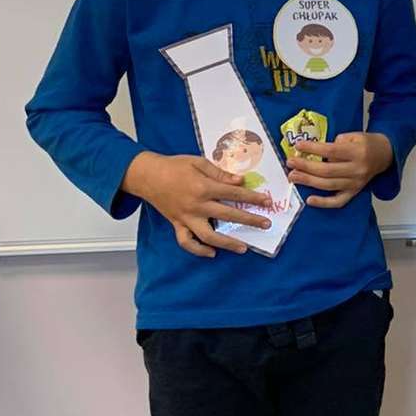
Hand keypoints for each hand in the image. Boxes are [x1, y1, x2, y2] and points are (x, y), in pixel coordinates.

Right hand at [122, 150, 268, 258]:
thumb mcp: (198, 162)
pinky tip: (212, 253)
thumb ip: (220, 173)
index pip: (234, 194)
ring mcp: (186, 217)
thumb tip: (240, 181)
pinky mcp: (177, 225)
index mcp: (203, 187)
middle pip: (227, 215)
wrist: (147, 176)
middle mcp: (196, 205)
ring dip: (227, 243)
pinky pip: (187, 242)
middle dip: (249, 220)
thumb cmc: (174, 166)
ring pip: (208, 236)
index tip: (267, 202)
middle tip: (265, 224)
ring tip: (243, 248)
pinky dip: (199, 250)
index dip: (252, 198)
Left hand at [287, 131, 392, 208]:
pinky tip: (309, 200)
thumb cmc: (366, 143)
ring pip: (329, 185)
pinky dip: (323, 203)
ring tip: (293, 176)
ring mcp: (356, 184)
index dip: (313, 149)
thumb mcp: (354, 135)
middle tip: (290, 162)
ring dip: (309, 181)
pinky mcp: (354, 193)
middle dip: (306, 166)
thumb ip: (337, 142)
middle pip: (327, 170)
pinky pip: (338, 202)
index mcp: (358, 152)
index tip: (298, 146)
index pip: (331, 151)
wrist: (384, 155)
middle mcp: (357, 170)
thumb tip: (316, 152)